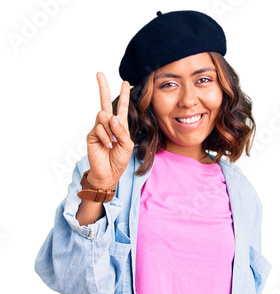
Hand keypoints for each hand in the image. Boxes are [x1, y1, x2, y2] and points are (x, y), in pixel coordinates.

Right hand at [86, 72, 133, 187]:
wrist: (108, 173)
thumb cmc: (119, 160)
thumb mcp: (127, 145)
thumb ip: (122, 130)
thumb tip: (112, 116)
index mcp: (120, 125)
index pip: (122, 107)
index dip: (124, 95)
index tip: (124, 83)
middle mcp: (109, 124)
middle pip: (105, 102)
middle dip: (103, 87)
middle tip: (99, 73)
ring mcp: (99, 129)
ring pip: (103, 116)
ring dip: (110, 129)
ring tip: (113, 142)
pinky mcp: (92, 135)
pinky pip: (99, 128)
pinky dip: (105, 137)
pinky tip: (108, 146)